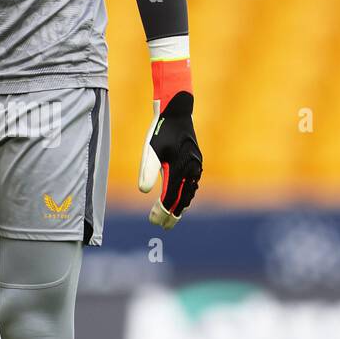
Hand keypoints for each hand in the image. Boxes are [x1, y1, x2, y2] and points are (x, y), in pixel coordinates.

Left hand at [138, 89, 201, 229]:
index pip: (170, 198)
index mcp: (180, 169)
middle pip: (182, 199)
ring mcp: (196, 166)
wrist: (177, 111)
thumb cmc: (161, 130)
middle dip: (173, 214)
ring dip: (180, 205)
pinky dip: (186, 193)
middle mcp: (191, 170)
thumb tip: (142, 191)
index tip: (154, 222)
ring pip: (189, 192)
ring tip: (173, 216)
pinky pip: (192, 183)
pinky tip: (181, 196)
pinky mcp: (196, 161)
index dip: (162, 212)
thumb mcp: (150, 150)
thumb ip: (147, 171)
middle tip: (164, 227)